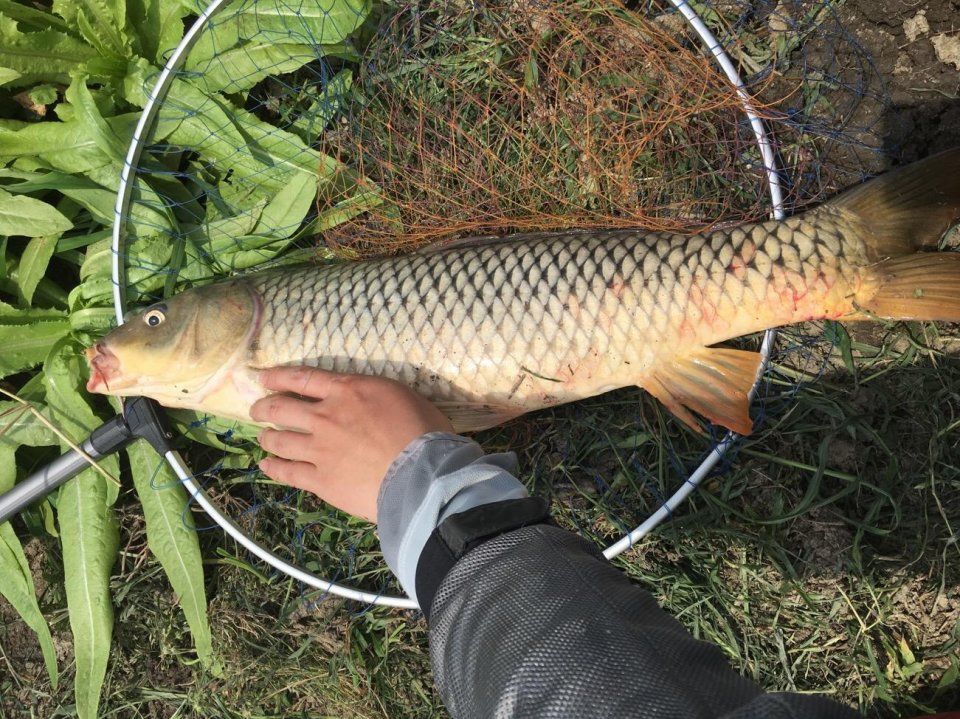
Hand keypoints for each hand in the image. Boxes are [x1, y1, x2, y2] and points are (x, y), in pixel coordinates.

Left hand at [250, 366, 452, 521]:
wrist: (420, 473)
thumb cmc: (423, 431)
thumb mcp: (400, 396)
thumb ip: (375, 394)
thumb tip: (369, 398)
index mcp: (346, 391)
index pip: (302, 379)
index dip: (277, 376)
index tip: (262, 377)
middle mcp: (325, 416)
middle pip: (281, 408)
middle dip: (264, 407)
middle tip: (257, 409)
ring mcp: (319, 449)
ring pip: (280, 440)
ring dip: (267, 437)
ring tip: (263, 437)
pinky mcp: (320, 479)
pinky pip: (288, 472)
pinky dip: (273, 467)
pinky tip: (266, 465)